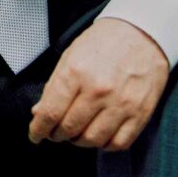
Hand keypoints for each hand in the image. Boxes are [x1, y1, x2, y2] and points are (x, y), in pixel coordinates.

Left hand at [29, 17, 168, 151]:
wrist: (141, 32)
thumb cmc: (101, 43)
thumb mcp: (70, 57)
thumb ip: (54, 87)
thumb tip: (39, 114)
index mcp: (75, 72)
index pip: (50, 113)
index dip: (39, 129)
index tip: (35, 135)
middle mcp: (98, 90)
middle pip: (70, 129)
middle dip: (57, 135)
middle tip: (56, 132)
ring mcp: (121, 103)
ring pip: (92, 140)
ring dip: (79, 141)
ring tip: (77, 133)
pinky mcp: (141, 112)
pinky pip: (118, 143)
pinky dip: (104, 145)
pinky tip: (98, 135)